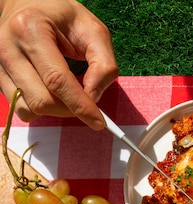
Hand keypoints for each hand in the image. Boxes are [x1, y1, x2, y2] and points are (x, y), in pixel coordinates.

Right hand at [0, 0, 117, 128]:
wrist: (26, 4)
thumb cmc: (60, 16)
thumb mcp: (92, 30)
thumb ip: (103, 63)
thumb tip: (94, 97)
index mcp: (30, 28)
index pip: (57, 81)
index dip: (80, 106)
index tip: (99, 122)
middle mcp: (9, 47)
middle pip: (43, 101)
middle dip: (69, 110)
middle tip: (85, 102)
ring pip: (30, 109)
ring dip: (55, 111)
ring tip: (67, 95)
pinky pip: (20, 109)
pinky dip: (40, 109)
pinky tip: (50, 93)